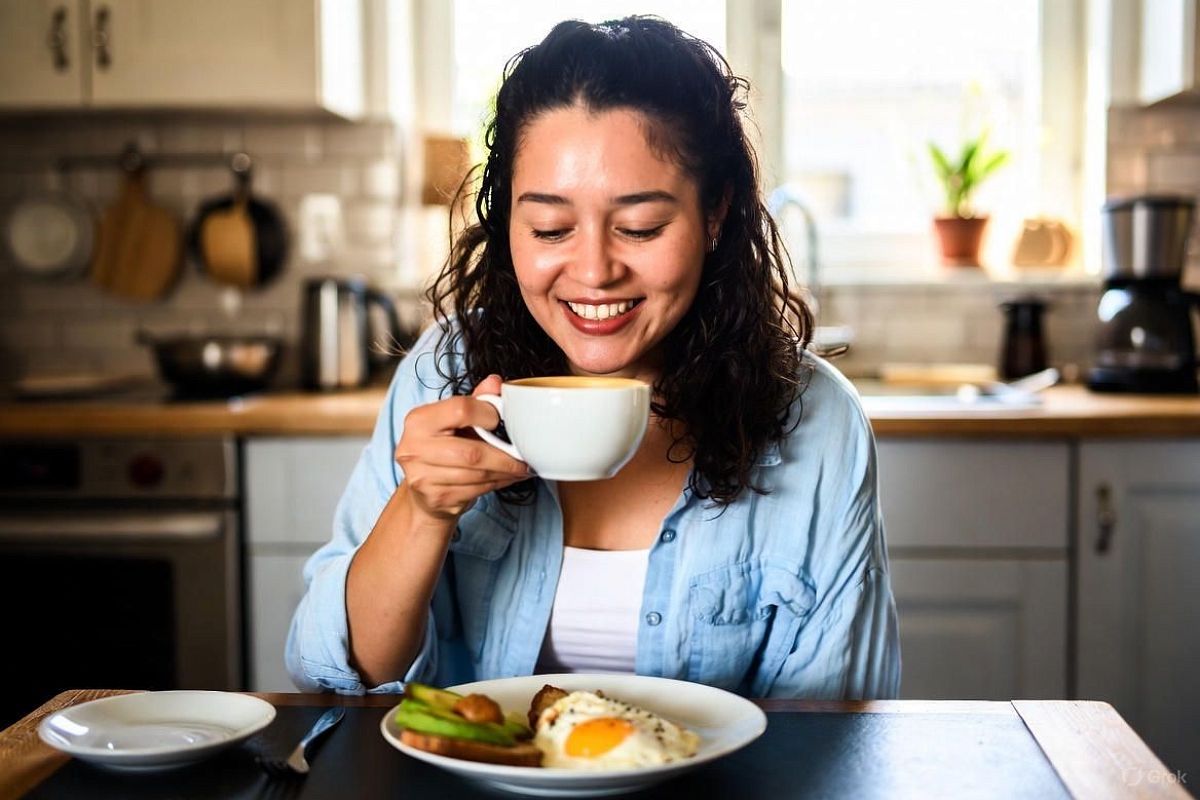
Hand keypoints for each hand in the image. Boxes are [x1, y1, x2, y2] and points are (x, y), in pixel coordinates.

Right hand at [394, 374, 528, 520]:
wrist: (423, 491)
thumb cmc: (443, 448)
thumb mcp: (454, 420)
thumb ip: (475, 400)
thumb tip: (495, 382)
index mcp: (419, 420)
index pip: (460, 409)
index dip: (488, 414)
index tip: (501, 420)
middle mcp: (414, 448)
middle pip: (471, 452)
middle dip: (504, 456)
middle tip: (523, 457)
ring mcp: (422, 476)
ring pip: (476, 474)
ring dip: (505, 472)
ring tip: (520, 468)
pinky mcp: (435, 498)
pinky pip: (475, 490)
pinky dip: (497, 484)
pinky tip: (506, 478)